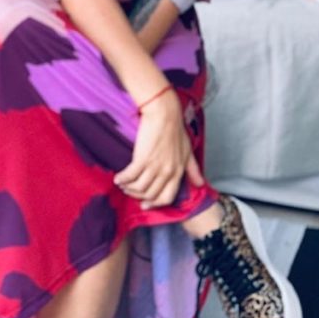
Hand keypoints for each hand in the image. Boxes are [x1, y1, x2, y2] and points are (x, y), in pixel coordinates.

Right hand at [114, 93, 204, 207]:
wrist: (164, 113)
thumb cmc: (175, 129)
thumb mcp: (187, 151)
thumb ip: (193, 169)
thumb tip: (200, 184)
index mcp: (178, 171)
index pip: (167, 197)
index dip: (154, 204)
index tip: (144, 204)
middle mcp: (167, 172)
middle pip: (150, 194)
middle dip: (137, 196)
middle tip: (129, 191)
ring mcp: (155, 166)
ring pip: (139, 188)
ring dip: (128, 188)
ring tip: (122, 183)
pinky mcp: (142, 158)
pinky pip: (130, 176)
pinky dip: (122, 179)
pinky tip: (117, 178)